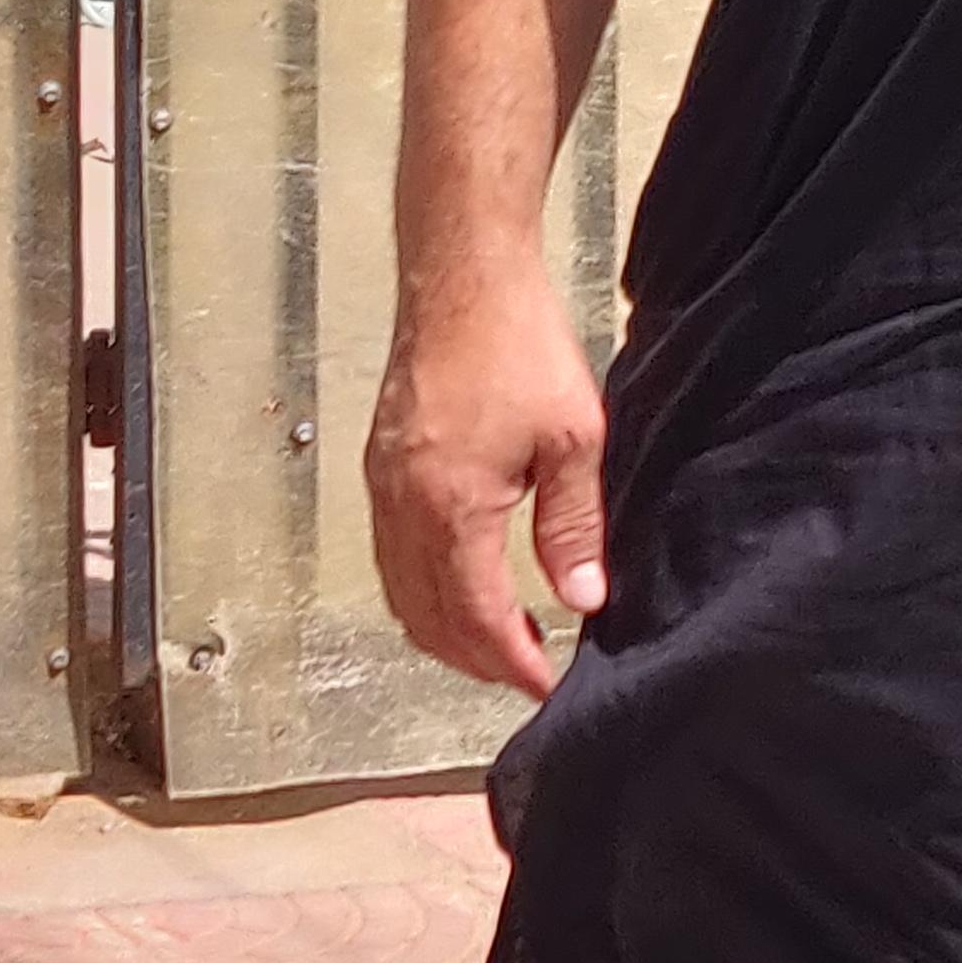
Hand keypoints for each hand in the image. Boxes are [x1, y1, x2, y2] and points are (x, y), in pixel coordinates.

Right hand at [366, 265, 609, 693]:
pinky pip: (389, 555)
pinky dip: (420, 590)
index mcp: (450, 508)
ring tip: (496, 642)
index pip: (475, 618)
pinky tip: (456, 585)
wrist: (461, 276)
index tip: (542, 686)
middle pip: (428, 618)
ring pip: (400, 592)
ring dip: (444, 630)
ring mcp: (383, 486)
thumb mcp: (573, 438)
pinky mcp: (380, 465)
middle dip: (475, 659)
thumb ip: (575, 527)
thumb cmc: (516, 343)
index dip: (510, 662)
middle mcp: (402, 506)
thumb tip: (582, 598)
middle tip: (523, 673)